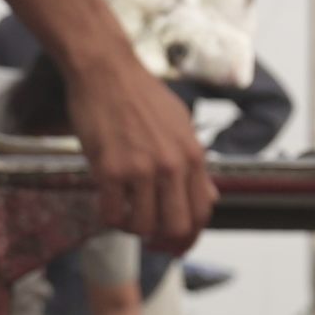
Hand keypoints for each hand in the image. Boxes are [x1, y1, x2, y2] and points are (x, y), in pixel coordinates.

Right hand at [67, 43, 216, 258]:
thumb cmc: (140, 94)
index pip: (203, 212)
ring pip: (143, 226)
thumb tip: (209, 195)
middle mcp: (172, 165)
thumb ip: (194, 164)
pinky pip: (112, 214)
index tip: (178, 244)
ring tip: (124, 214)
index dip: (191, 236)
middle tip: (151, 241)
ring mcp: (142, 169)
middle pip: (177, 227)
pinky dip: (109, 217)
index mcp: (194, 155)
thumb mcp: (181, 126)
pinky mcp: (110, 169)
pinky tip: (107, 203)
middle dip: (164, 242)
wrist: (106, 70)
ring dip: (132, 228)